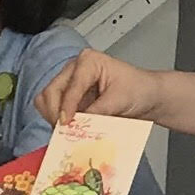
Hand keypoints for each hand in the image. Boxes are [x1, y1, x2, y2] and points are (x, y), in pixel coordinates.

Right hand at [36, 48, 164, 129]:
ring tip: (68, 133)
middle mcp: (74, 70)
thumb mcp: (121, 100)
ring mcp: (70, 84)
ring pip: (48, 102)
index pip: (71, 86)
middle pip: (51, 92)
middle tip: (65, 133)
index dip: (67, 106)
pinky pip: (56, 111)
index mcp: (88, 61)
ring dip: (54, 118)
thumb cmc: (139, 89)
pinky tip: (70, 132)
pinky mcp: (71, 99)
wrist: (147, 96)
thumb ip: (99, 112)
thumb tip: (79, 125)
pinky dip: (60, 123)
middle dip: (55, 113)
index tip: (66, 123)